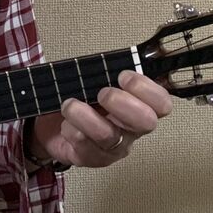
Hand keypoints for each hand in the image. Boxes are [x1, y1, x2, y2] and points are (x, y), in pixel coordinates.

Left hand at [31, 71, 172, 167]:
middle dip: (124, 104)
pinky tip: (66, 124)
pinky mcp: (91, 159)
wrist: (52, 125)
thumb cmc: (78, 98)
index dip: (148, 90)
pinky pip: (86, 149)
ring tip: (70, 105)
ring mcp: (113, 146)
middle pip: (146, 122)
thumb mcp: (91, 79)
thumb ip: (99, 70)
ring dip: (87, 118)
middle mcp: (131, 128)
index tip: (123, 76)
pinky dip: (72, 131)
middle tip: (102, 93)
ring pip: (110, 136)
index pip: (161, 102)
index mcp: (137, 104)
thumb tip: (86, 52)